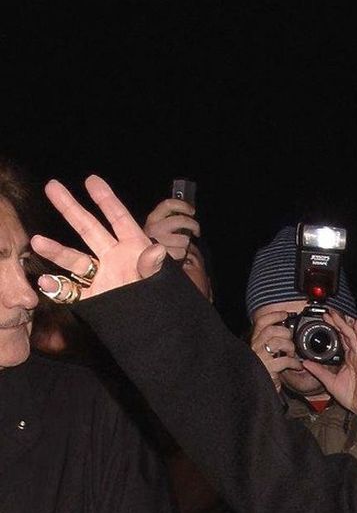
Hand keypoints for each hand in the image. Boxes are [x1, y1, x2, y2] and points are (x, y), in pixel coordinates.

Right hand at [30, 176, 165, 300]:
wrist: (158, 332)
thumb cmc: (164, 302)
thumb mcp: (160, 282)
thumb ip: (153, 267)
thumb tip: (156, 250)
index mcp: (134, 249)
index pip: (119, 219)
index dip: (106, 200)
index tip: (91, 180)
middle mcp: (115, 258)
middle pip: (89, 229)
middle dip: (71, 208)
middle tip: (52, 186)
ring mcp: (102, 277)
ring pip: (74, 259)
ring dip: (55, 251)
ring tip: (36, 241)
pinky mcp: (93, 297)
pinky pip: (69, 290)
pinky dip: (55, 287)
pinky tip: (44, 282)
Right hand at [142, 197, 199, 261]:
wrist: (151, 263)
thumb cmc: (163, 242)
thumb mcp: (165, 227)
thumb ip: (173, 218)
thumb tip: (189, 210)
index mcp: (153, 219)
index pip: (168, 205)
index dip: (183, 206)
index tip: (192, 211)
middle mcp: (153, 229)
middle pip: (180, 221)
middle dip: (193, 225)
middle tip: (196, 230)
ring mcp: (158, 243)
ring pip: (184, 239)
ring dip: (187, 243)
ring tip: (183, 245)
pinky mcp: (163, 256)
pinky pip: (182, 252)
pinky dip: (183, 254)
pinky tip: (178, 254)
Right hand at [249, 304, 302, 388]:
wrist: (262, 388)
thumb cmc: (268, 370)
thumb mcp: (270, 352)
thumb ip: (275, 341)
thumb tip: (288, 330)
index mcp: (256, 341)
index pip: (261, 322)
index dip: (273, 315)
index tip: (285, 314)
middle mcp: (255, 347)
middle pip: (270, 330)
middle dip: (285, 334)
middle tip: (290, 342)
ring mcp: (260, 358)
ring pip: (276, 342)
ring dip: (289, 347)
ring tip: (292, 355)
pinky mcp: (267, 369)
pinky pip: (284, 360)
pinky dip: (294, 362)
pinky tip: (296, 366)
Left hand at [301, 315, 356, 422]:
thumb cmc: (350, 395)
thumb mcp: (328, 381)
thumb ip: (318, 371)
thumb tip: (305, 363)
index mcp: (348, 359)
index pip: (341, 339)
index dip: (334, 328)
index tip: (325, 319)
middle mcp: (355, 356)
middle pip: (346, 335)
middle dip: (338, 322)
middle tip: (329, 312)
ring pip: (353, 336)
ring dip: (345, 324)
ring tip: (338, 314)